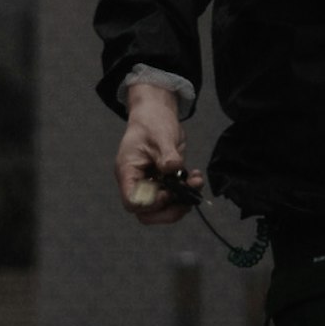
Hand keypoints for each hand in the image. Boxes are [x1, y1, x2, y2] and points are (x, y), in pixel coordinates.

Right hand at [115, 83, 196, 221]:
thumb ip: (167, 155)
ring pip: (162, 207)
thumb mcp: (161, 135)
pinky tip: (196, 177)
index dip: (151, 203)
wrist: (156, 112)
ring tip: (196, 183)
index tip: (168, 192)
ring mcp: (151, 183)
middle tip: (187, 202)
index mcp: (128, 172)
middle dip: (169, 211)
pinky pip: (174, 195)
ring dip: (181, 201)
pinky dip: (187, 191)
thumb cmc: (152, 122)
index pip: (133, 202)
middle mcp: (137, 182)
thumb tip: (174, 169)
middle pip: (146, 212)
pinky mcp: (164, 180)